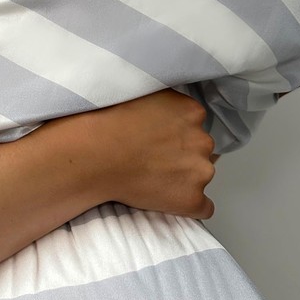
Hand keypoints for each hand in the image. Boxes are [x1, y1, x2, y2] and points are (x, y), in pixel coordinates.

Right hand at [48, 90, 215, 219]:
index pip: (194, 124)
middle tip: (152, 156)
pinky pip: (203, 208)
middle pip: (200, 149)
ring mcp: (201, 172)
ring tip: (152, 176)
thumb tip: (167, 110)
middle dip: (182, 153)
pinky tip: (167, 199)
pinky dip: (187, 204)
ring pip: (200, 176)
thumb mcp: (142, 92)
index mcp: (192, 112)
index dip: (175, 132)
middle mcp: (202, 140)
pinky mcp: (192, 199)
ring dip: (184, 177)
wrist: (95, 153)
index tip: (157, 138)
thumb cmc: (110, 121)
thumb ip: (164, 101)